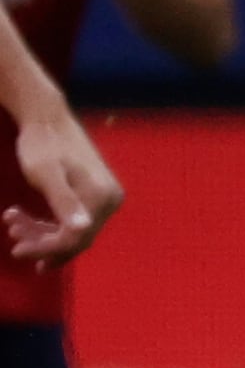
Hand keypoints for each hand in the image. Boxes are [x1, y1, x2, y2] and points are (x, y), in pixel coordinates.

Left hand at [5, 113, 119, 264]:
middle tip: (13, 240)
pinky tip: (25, 217)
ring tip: (13, 224)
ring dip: (42, 233)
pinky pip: (73, 219)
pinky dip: (48, 223)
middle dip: (43, 243)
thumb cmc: (41, 144)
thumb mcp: (46, 174)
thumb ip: (64, 201)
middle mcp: (109, 200)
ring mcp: (104, 197)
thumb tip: (82, 228)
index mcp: (100, 197)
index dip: (45, 248)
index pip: (75, 237)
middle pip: (76, 237)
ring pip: (73, 230)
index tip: (15, 250)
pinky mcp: (95, 193)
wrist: (46, 117)